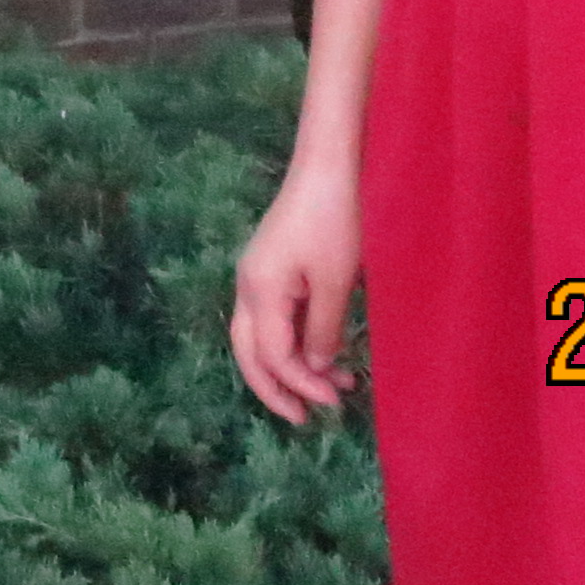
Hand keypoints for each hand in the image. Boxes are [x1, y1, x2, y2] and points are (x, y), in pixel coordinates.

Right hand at [231, 166, 364, 425]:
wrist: (328, 166)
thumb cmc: (334, 221)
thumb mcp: (334, 281)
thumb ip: (322, 330)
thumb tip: (314, 367)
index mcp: (259, 291)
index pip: (273, 355)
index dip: (301, 383)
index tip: (336, 401)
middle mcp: (248, 286)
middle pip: (248, 352)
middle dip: (275, 388)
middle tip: (305, 418)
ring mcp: (257, 275)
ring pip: (259, 337)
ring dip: (289, 366)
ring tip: (332, 386)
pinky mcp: (272, 267)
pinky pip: (274, 318)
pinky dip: (294, 342)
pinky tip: (323, 351)